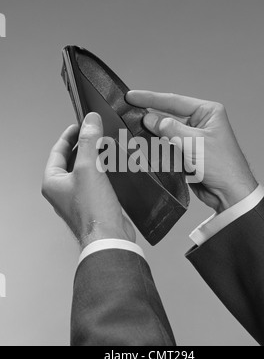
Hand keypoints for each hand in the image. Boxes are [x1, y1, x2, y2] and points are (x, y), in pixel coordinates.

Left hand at [42, 113, 135, 249]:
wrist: (109, 237)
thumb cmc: (93, 211)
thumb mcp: (89, 169)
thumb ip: (89, 142)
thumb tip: (90, 121)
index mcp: (53, 182)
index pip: (58, 151)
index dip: (69, 135)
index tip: (80, 124)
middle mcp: (63, 190)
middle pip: (71, 160)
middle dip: (84, 145)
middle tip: (95, 133)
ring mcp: (78, 197)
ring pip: (85, 170)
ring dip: (95, 157)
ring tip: (106, 145)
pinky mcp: (93, 202)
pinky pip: (96, 181)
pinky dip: (103, 171)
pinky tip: (114, 165)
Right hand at [126, 91, 257, 212]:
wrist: (229, 193)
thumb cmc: (222, 165)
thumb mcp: (193, 142)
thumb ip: (169, 129)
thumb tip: (149, 118)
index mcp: (207, 112)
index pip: (174, 101)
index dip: (151, 98)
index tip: (132, 96)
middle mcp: (200, 122)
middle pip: (169, 114)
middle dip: (150, 113)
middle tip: (128, 110)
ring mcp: (193, 137)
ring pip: (167, 130)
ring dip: (152, 131)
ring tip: (133, 126)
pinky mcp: (187, 151)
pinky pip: (168, 144)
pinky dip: (157, 144)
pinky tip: (145, 143)